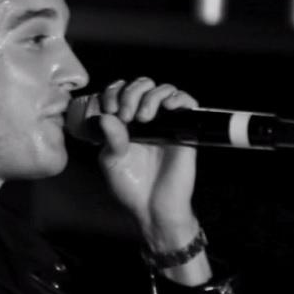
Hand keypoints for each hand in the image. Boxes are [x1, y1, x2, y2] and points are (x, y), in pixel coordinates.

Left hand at [81, 77, 201, 249]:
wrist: (153, 208)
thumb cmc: (131, 187)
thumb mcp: (112, 161)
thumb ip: (110, 138)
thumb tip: (106, 116)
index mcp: (124, 123)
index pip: (120, 92)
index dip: (114, 93)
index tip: (110, 109)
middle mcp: (145, 119)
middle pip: (142, 85)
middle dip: (131, 93)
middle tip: (126, 114)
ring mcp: (166, 123)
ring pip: (163, 89)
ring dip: (151, 96)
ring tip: (143, 116)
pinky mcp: (185, 130)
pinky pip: (187, 102)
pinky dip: (178, 97)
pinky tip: (168, 108)